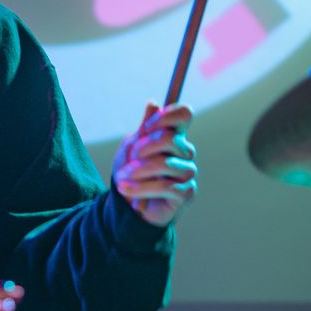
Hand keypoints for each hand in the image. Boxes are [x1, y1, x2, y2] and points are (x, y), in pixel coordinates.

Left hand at [112, 101, 197, 227]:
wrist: (129, 206)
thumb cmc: (132, 174)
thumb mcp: (131, 148)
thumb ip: (144, 129)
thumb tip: (153, 104)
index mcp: (174, 136)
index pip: (183, 115)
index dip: (164, 117)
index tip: (146, 128)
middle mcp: (186, 152)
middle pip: (170, 138)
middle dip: (143, 148)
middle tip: (130, 159)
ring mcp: (188, 172)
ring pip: (163, 164)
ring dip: (137, 171)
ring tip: (122, 179)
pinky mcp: (187, 193)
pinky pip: (164, 185)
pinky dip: (140, 188)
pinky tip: (125, 189)